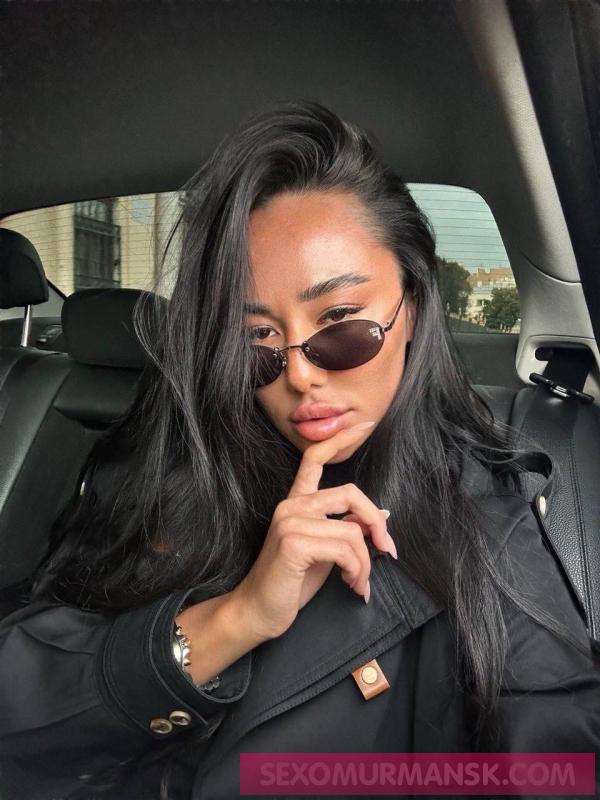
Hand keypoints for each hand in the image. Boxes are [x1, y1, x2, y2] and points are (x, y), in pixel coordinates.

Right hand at [234, 421, 396, 641]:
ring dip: (365, 564)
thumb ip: (344, 530)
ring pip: (352, 531)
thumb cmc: (289, 584)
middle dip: (376, 523)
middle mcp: (291, 506)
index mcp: (296, 503)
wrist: (257, 613)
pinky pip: (345, 549)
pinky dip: (357, 571)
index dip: (341, 437)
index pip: (315, 457)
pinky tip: (352, 586)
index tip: (366, 423)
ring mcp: (290, 522)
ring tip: (359, 583)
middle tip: (387, 550)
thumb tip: (379, 516)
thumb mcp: (323, 552)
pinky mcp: (294, 543)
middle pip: (349, 492)